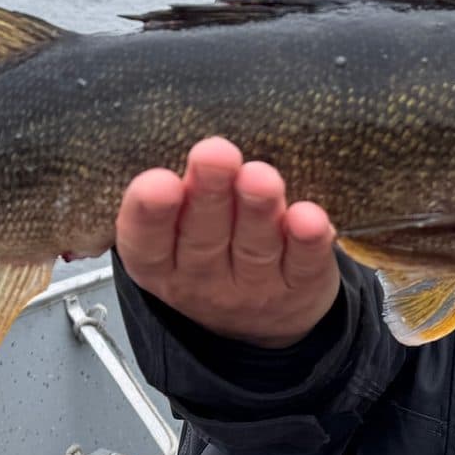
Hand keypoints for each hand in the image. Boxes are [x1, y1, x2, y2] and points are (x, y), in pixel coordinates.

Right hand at [115, 136, 341, 347]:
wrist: (264, 315)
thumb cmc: (212, 251)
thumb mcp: (176, 234)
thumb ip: (179, 194)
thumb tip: (191, 138)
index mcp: (160, 266)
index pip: (146, 244)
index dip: (149, 214)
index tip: (158, 182)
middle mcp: (202, 281)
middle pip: (203, 240)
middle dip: (210, 195)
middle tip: (215, 154)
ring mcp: (253, 290)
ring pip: (254, 248)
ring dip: (257, 210)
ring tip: (260, 177)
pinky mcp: (299, 288)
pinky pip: (303, 264)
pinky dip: (307, 240)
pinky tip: (309, 217)